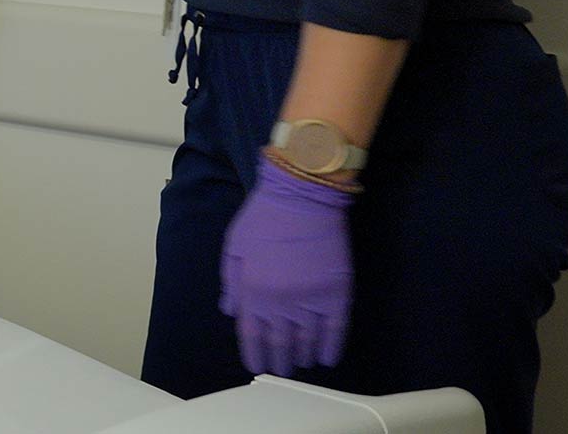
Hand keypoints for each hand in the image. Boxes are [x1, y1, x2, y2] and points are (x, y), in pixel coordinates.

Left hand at [219, 160, 355, 374]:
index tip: (257, 367)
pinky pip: (335, 330)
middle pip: (280, 342)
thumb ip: (232, 283)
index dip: (254, 354)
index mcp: (253, 290)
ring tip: (301, 366)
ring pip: (307, 340)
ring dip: (303, 356)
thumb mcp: (235, 247)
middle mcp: (281, 302)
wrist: (303, 196)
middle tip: (281, 372)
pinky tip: (327, 359)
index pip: (251, 334)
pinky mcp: (337, 294)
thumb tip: (230, 312)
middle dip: (279, 361)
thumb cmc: (264, 217)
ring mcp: (311, 299)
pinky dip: (331, 347)